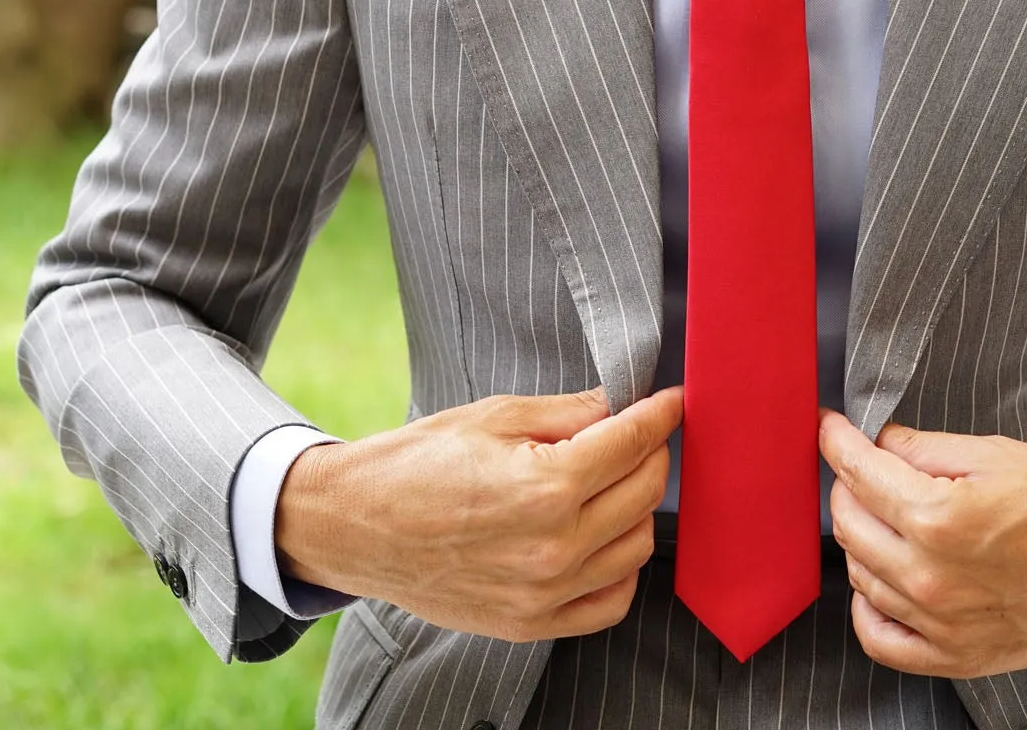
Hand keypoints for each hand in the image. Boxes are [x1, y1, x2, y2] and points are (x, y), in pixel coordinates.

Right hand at [276, 385, 681, 641]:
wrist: (353, 526)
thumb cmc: (416, 464)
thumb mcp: (493, 416)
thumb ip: (567, 413)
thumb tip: (617, 406)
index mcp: (546, 486)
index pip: (634, 443)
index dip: (661, 415)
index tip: (673, 402)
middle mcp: (555, 547)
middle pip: (644, 492)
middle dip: (650, 454)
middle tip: (636, 435)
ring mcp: (545, 593)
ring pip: (637, 548)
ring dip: (638, 509)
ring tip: (614, 482)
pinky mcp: (532, 624)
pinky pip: (610, 602)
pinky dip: (621, 570)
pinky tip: (605, 538)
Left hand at [817, 408, 1026, 677]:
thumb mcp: (998, 453)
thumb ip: (927, 449)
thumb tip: (882, 444)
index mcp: (941, 517)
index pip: (860, 474)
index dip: (837, 442)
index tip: (830, 428)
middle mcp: (933, 576)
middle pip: (850, 525)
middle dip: (847, 487)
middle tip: (861, 468)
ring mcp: (943, 624)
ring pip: (860, 575)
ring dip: (860, 539)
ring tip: (884, 515)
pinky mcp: (958, 657)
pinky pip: (881, 640)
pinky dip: (867, 608)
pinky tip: (878, 582)